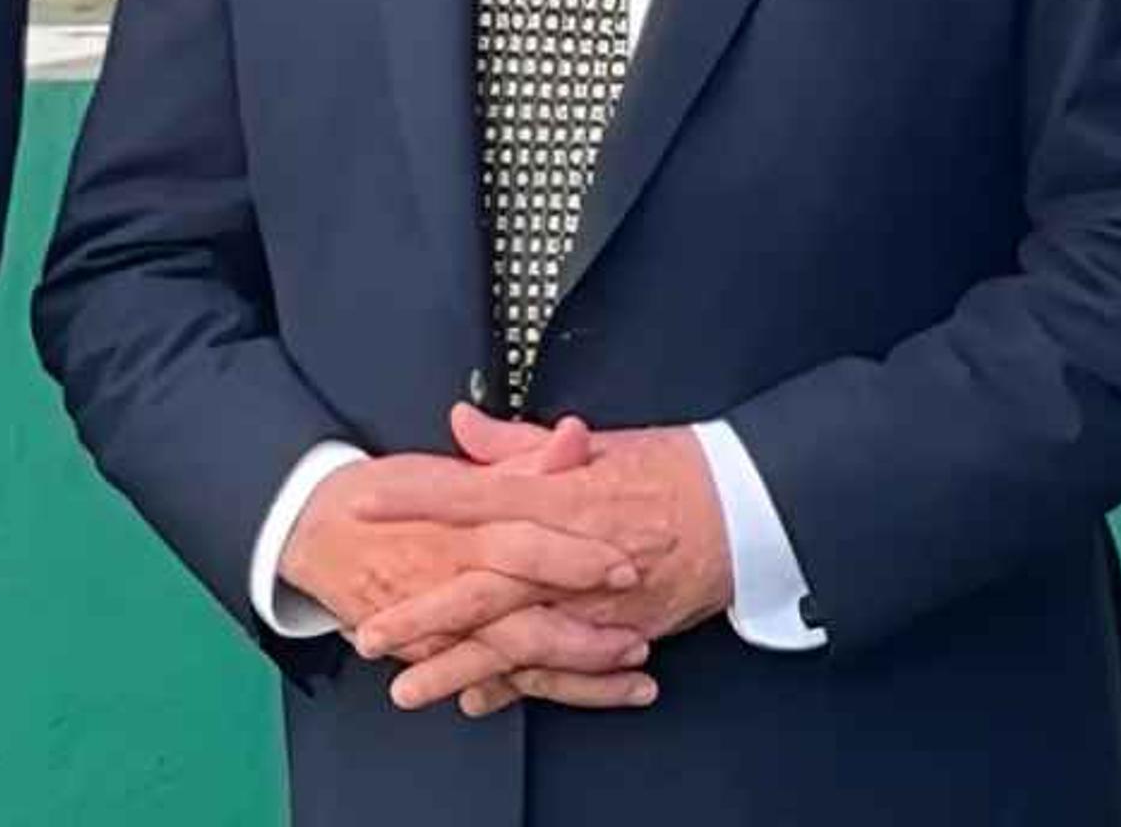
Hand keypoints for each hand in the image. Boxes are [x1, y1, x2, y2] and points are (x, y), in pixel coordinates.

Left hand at [345, 405, 733, 712]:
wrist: (753, 513)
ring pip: (515, 642)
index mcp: (567, 496)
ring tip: (409, 688)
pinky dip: (517, 686)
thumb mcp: (604, 443)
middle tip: (371, 631)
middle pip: (484, 589)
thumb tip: (463, 423)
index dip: (418, 501)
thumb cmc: (680, 471)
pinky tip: (480, 696)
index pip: (476, 496)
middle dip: (423, 614)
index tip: (368, 503)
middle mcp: (574, 555)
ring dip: (458, 666)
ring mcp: (596, 604)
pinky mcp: (619, 634)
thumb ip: (522, 443)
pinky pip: (559, 669)